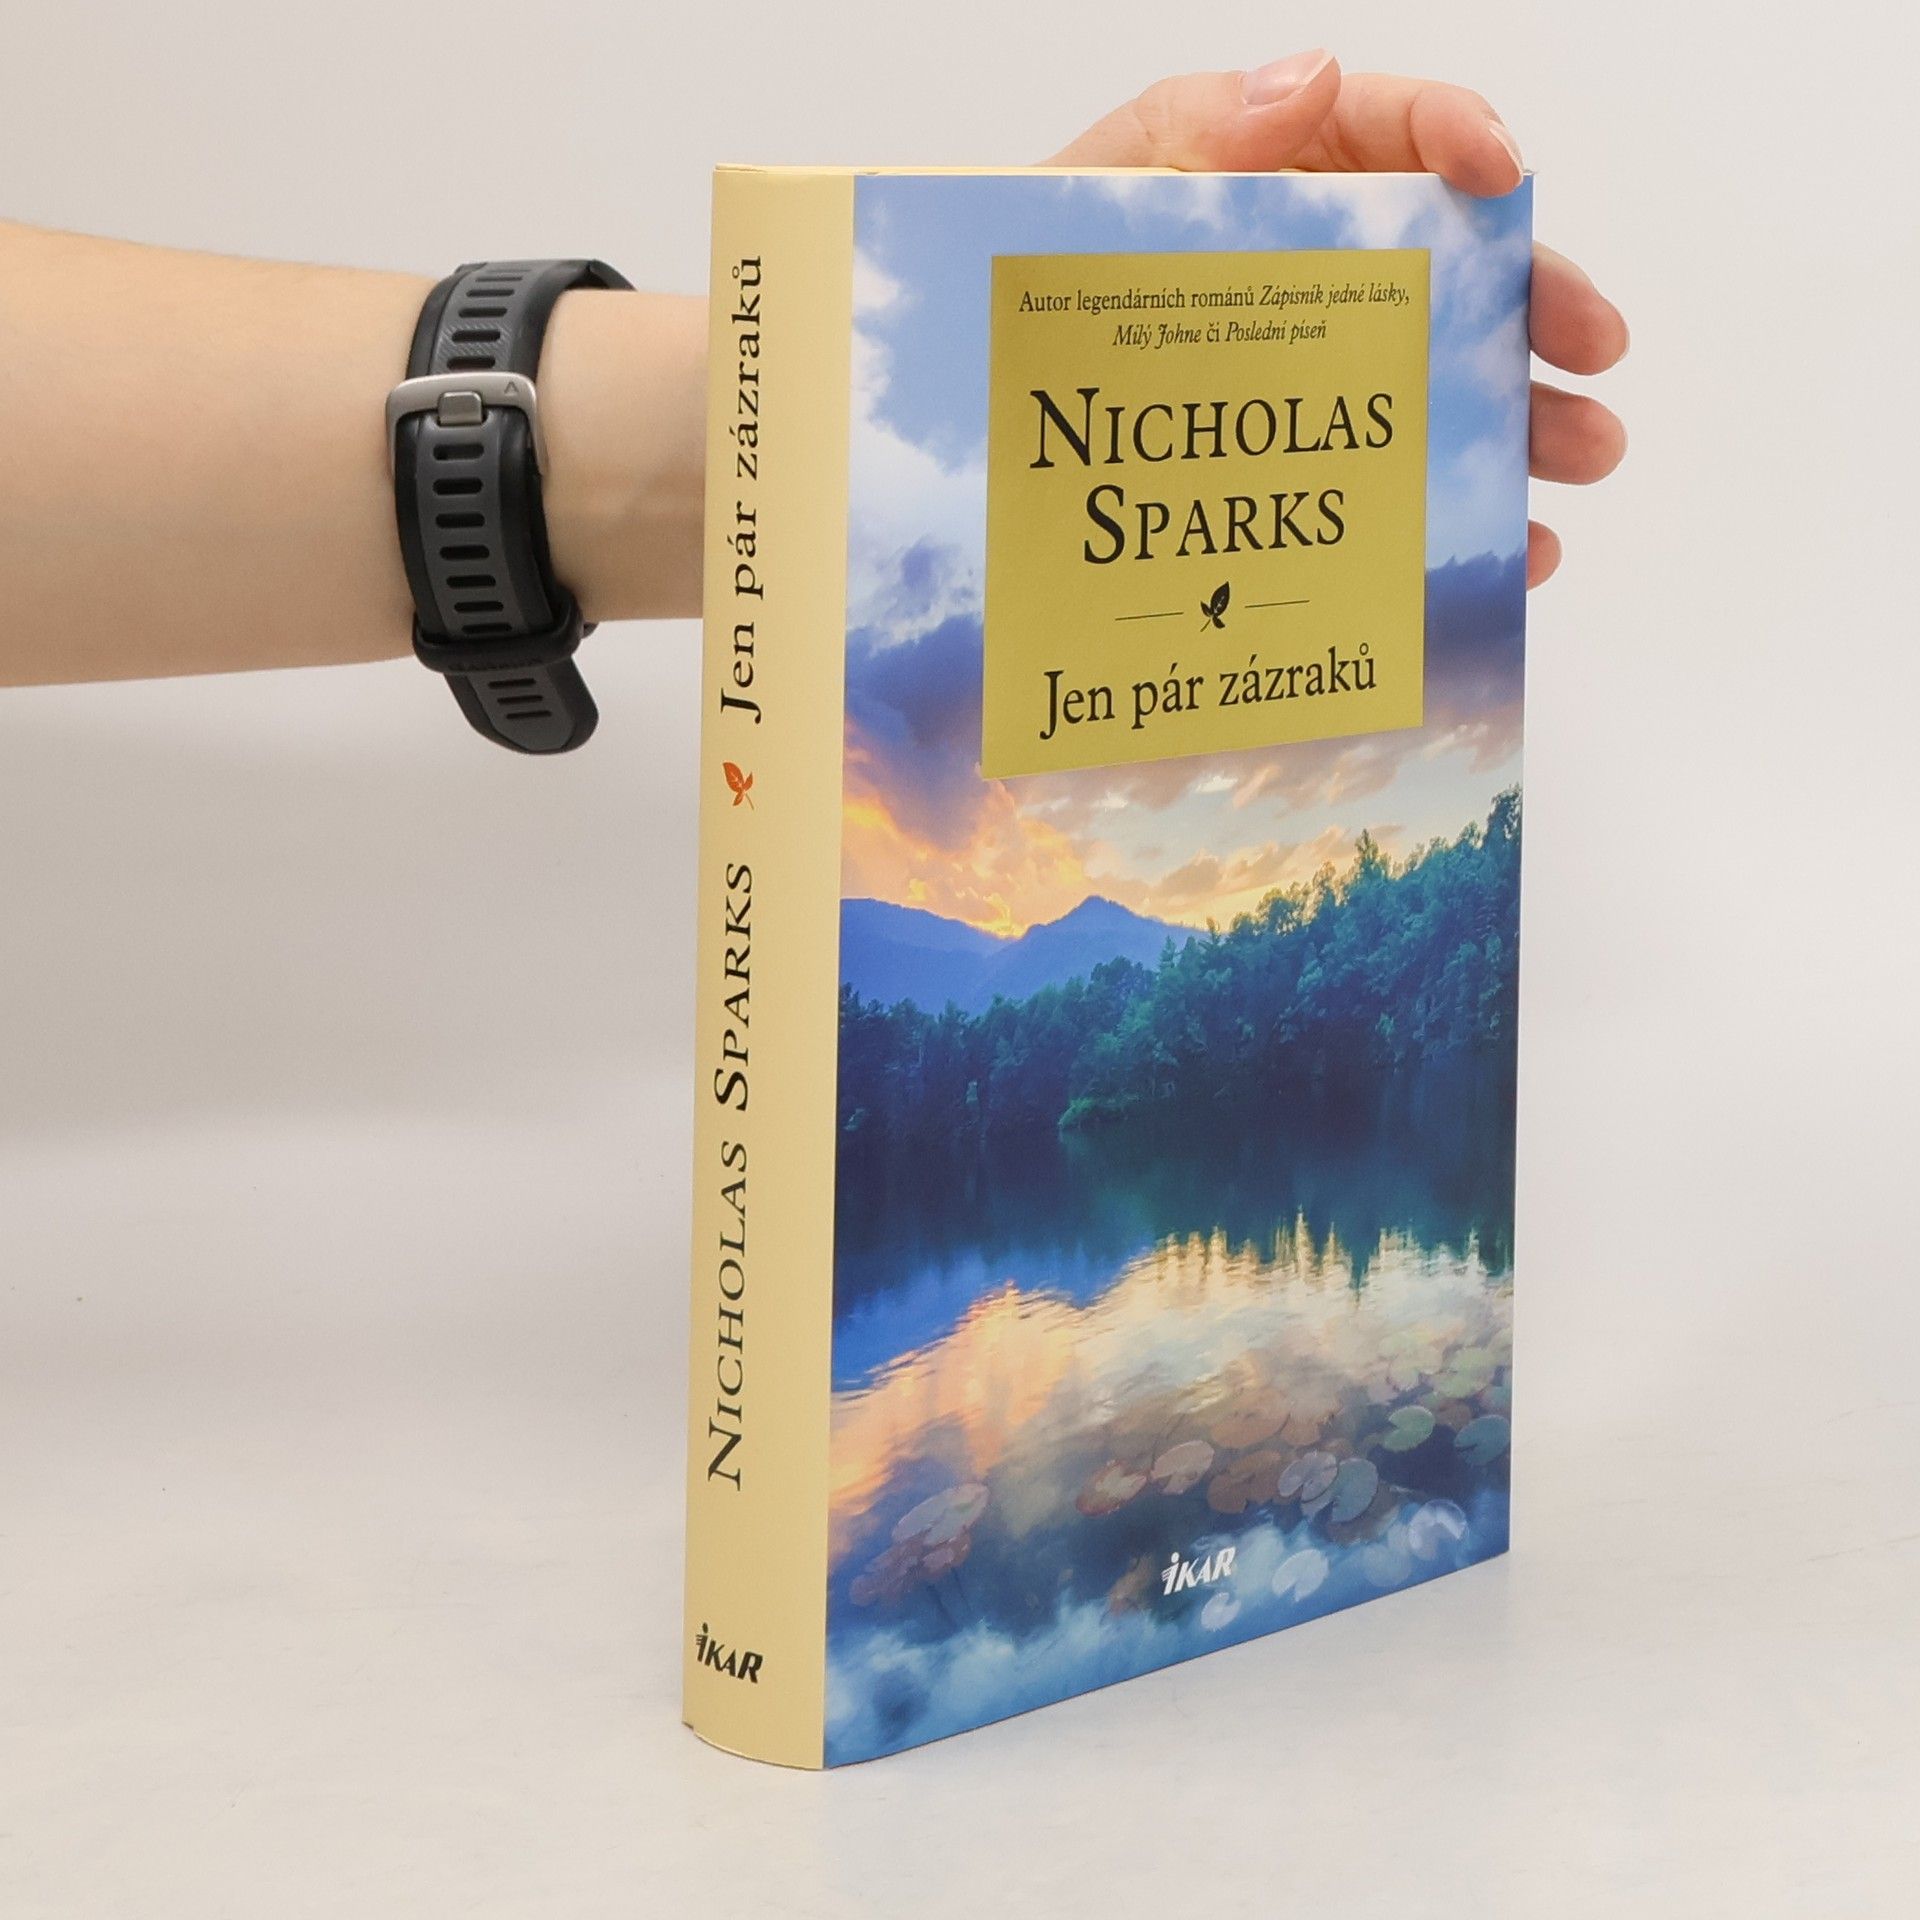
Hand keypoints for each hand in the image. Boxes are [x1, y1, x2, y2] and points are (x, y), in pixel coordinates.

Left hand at [1051, 52, 1627, 587]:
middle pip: (1451, 273)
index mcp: (1272, 183)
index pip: (1390, 134)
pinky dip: (1462, 519)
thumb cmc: (1022, 298)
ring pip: (1443, 387)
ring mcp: (1315, 381)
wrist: (972, 429)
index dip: (1459, 139)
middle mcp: (1313, 279)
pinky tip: (1514, 549)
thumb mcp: (1084, 198)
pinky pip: (1395, 491)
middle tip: (1593, 348)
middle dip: (1535, 303)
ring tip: (1581, 455)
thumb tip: (1313, 80)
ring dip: (1527, 418)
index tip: (1502, 176)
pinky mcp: (1300, 472)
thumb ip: (1188, 132)